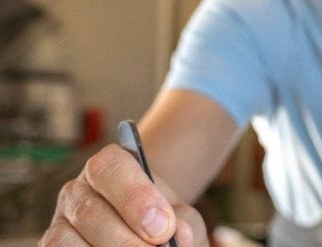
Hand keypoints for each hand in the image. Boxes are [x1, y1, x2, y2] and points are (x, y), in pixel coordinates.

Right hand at [39, 143, 208, 245]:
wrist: (144, 231)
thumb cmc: (163, 220)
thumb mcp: (181, 215)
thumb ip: (185, 222)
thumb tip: (180, 237)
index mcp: (108, 166)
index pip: (109, 167)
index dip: (136, 197)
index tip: (164, 228)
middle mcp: (77, 190)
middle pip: (89, 212)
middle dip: (127, 241)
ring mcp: (60, 221)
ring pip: (66, 240)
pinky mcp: (51, 245)